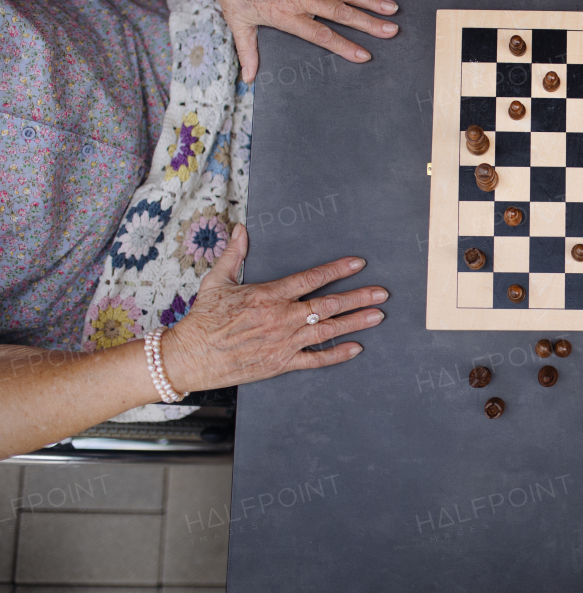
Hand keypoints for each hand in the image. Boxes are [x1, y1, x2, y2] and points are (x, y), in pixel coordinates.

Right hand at [162, 225, 385, 392]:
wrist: (190, 356)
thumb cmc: (203, 319)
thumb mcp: (217, 281)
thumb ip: (234, 254)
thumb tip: (241, 229)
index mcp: (269, 295)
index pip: (311, 278)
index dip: (337, 270)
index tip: (358, 264)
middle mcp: (281, 318)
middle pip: (328, 305)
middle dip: (358, 297)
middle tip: (382, 293)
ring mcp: (283, 342)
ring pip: (327, 330)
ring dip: (355, 323)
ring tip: (378, 316)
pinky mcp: (280, 363)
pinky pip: (314, 360)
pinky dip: (337, 354)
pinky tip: (356, 348)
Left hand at [186, 0, 398, 81]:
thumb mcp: (238, 21)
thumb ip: (249, 51)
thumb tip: (249, 78)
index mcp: (286, 15)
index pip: (322, 35)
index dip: (345, 47)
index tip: (365, 55)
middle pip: (342, 13)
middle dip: (369, 24)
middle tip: (391, 31)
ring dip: (370, 0)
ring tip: (391, 8)